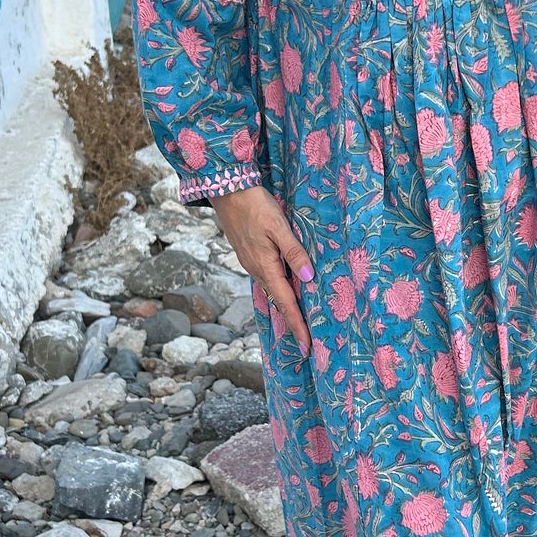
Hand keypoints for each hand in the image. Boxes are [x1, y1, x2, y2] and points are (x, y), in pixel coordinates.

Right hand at [210, 185, 314, 356]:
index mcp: (265, 266)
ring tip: (299, 321)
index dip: (297, 324)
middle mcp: (256, 270)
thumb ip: (294, 253)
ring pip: (272, 291)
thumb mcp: (279, 227)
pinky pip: (266, 279)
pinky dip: (278, 291)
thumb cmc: (255, 206)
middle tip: (306, 341)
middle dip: (292, 322)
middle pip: (278, 302)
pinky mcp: (249, 256)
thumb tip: (308, 279)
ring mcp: (251, 263)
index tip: (306, 346)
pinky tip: (285, 290)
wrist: (227, 191)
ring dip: (285, 307)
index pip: (286, 302)